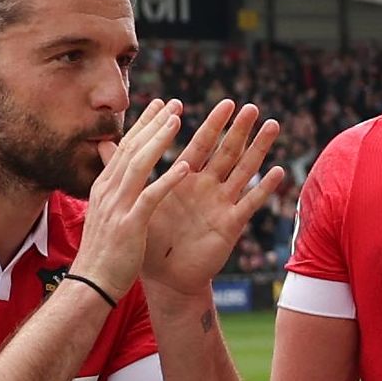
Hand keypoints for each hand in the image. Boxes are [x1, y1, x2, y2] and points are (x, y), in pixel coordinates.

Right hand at [67, 99, 185, 298]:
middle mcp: (108, 191)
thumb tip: (116, 173)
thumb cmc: (104, 252)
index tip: (161, 106)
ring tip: (180, 120)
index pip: (124, 148)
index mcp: (104, 187)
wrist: (92, 283)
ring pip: (140, 165)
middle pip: (132, 148)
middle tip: (175, 102)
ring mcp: (117, 206)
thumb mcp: (105, 214)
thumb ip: (112, 190)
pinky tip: (185, 166)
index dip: (143, 125)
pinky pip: (151, 198)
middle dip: (154, 123)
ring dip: (160, 141)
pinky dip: (167, 180)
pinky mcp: (130, 225)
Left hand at [139, 100, 288, 298]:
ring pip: (243, 170)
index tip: (224, 102)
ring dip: (258, 148)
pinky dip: (264, 188)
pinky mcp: (230, 224)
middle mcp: (207, 187)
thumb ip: (124, 168)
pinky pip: (249, 203)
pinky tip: (278, 172)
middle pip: (226, 151)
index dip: (212, 123)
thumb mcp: (134, 198)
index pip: (200, 144)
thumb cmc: (149, 239)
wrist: (164, 278)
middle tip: (250, 106)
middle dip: (238, 129)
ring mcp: (221, 204)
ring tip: (272, 125)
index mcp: (185, 179)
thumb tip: (103, 141)